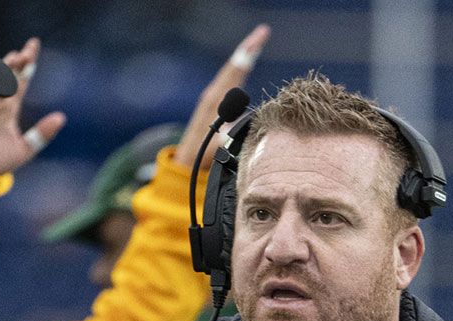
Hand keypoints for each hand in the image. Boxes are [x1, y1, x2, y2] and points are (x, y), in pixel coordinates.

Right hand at [0, 37, 66, 175]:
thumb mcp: (24, 149)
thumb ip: (42, 134)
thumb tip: (61, 117)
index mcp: (8, 108)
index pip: (19, 80)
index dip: (27, 63)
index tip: (33, 44)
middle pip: (6, 75)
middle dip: (15, 61)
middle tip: (24, 51)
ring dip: (2, 69)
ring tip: (14, 59)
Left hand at [173, 24, 270, 167]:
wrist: (188, 157)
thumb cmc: (204, 153)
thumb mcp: (217, 147)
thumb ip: (228, 138)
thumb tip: (242, 128)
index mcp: (216, 100)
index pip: (235, 71)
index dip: (248, 54)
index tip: (259, 39)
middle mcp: (213, 93)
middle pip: (234, 65)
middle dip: (249, 47)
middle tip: (263, 31)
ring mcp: (213, 95)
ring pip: (232, 69)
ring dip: (246, 53)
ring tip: (259, 39)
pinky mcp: (215, 99)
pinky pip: (230, 77)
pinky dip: (241, 65)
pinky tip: (248, 58)